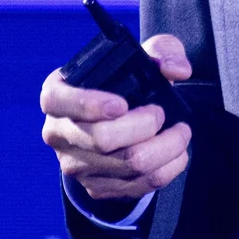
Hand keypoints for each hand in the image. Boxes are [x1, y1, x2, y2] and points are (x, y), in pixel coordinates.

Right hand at [40, 33, 191, 200]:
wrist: (120, 120)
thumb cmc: (126, 82)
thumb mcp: (142, 55)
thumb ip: (163, 51)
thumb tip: (177, 71)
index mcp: (57, 96)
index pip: (58, 101)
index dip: (89, 104)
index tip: (122, 103)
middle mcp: (58, 133)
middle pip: (101, 139)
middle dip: (144, 126)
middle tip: (162, 113)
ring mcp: (75, 165)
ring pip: (126, 164)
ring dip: (166, 148)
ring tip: (181, 132)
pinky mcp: (96, 187)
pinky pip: (137, 185)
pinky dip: (167, 168)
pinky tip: (176, 153)